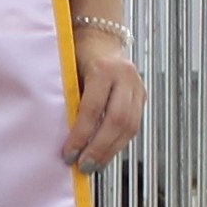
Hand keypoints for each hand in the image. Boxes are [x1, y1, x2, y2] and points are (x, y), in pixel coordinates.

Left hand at [63, 28, 144, 171]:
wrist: (101, 39)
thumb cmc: (78, 56)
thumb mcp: (71, 72)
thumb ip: (71, 99)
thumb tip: (64, 136)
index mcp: (104, 69)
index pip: (92, 108)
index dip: (81, 134)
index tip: (69, 154)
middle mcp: (126, 77)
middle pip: (117, 120)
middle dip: (99, 148)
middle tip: (84, 166)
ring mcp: (138, 86)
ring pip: (130, 126)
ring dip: (111, 150)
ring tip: (95, 166)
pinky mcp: (142, 96)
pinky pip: (134, 125)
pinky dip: (119, 142)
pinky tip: (106, 154)